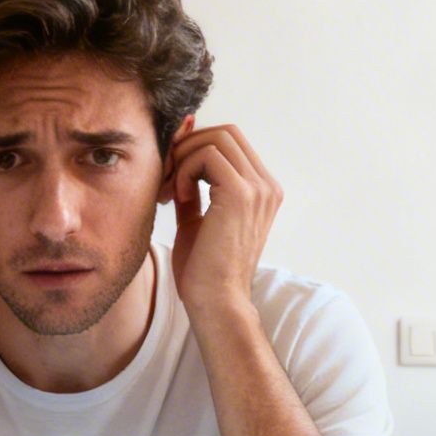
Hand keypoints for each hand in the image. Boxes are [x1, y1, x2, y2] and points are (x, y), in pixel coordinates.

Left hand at [168, 124, 280, 316]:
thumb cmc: (203, 269)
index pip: (231, 142)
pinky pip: (207, 155)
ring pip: (216, 138)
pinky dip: (185, 170)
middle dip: (189, 146)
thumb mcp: (196, 219)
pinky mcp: (242, 194)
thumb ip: (193, 187)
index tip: (173, 175)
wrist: (215, 302)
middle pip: (226, 132)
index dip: (197, 146)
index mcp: (262, 191)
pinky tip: (178, 198)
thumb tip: (180, 155)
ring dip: (185, 158)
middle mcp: (267, 186)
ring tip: (172, 191)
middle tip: (168, 177)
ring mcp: (259, 188)